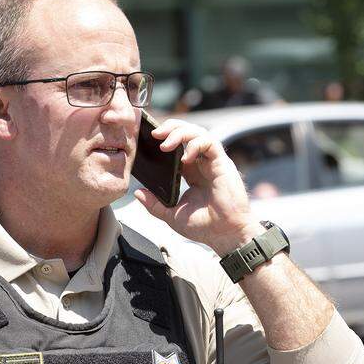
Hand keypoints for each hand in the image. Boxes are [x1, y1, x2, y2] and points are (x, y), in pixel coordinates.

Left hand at [133, 119, 258, 254]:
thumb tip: (138, 193)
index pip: (179, 147)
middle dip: (171, 128)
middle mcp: (203, 164)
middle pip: (188, 133)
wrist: (226, 235)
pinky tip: (184, 158)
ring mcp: (213, 162)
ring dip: (180, 133)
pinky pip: (210, 142)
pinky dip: (195, 144)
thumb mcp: (172, 215)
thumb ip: (155, 205)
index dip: (165, 139)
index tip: (149, 140)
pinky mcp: (223, 164)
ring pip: (199, 133)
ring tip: (165, 144)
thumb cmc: (205, 226)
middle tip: (155, 134)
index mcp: (192, 173)